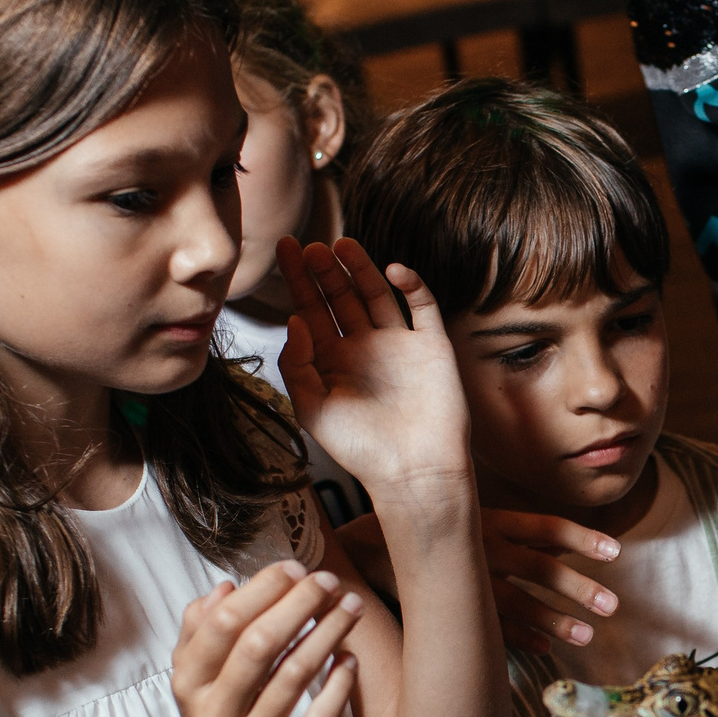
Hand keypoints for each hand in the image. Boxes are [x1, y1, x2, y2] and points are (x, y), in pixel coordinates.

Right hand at [170, 562, 362, 716]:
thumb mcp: (193, 684)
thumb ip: (199, 633)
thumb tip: (225, 587)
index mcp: (189, 686)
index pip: (222, 625)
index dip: (262, 590)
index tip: (294, 568)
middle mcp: (215, 716)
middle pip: (259, 645)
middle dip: (299, 604)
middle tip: (329, 580)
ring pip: (294, 677)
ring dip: (328, 633)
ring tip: (351, 606)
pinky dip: (338, 686)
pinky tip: (350, 659)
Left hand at [277, 237, 471, 500]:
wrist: (413, 471)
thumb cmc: (361, 449)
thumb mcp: (312, 409)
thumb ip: (297, 363)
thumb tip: (294, 319)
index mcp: (333, 361)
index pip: (311, 310)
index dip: (298, 279)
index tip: (285, 247)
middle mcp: (364, 347)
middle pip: (340, 297)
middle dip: (325, 270)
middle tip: (310, 246)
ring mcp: (399, 344)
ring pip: (377, 294)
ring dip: (361, 269)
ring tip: (343, 245)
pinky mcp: (432, 346)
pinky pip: (422, 307)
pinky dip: (411, 285)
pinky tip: (393, 270)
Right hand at [336, 507, 619, 651]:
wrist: (364, 542)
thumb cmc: (430, 522)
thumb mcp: (471, 514)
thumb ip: (512, 529)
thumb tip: (559, 543)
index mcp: (490, 519)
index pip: (545, 527)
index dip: (580, 538)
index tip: (615, 552)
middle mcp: (482, 546)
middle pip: (538, 568)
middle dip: (576, 587)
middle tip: (613, 605)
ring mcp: (465, 577)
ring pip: (518, 602)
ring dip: (554, 619)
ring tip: (587, 636)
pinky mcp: (450, 603)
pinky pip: (490, 624)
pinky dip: (520, 637)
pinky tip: (547, 649)